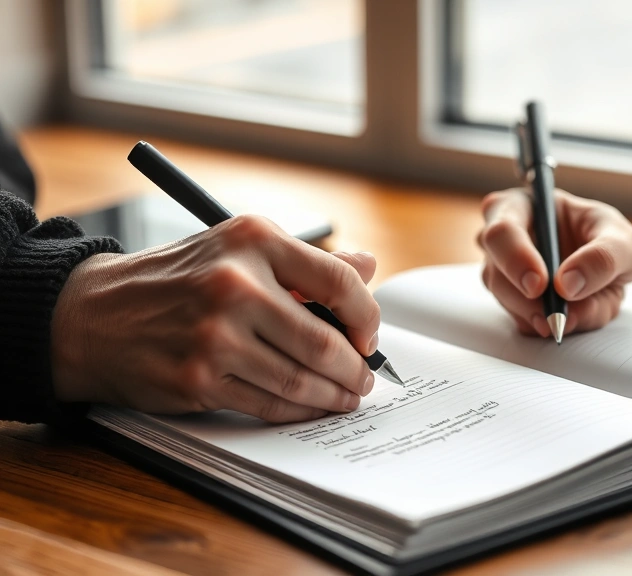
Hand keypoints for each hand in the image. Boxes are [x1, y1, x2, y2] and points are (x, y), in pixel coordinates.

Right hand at [50, 215, 380, 422]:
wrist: (92, 314)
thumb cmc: (177, 281)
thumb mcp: (238, 248)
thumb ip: (306, 262)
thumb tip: (369, 266)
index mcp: (254, 241)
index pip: (339, 280)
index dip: (367, 316)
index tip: (369, 336)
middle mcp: (235, 285)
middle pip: (324, 341)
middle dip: (355, 368)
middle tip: (365, 378)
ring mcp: (215, 336)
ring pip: (300, 380)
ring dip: (333, 396)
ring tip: (346, 396)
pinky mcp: (198, 379)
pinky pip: (269, 405)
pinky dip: (299, 411)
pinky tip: (311, 407)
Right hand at [477, 189, 631, 336]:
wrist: (612, 270)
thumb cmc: (611, 240)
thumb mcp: (624, 242)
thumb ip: (603, 257)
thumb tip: (567, 285)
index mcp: (518, 208)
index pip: (501, 232)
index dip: (516, 259)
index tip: (540, 284)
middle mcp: (502, 242)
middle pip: (496, 275)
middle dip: (528, 301)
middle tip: (556, 317)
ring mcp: (504, 276)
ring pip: (510, 305)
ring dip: (550, 315)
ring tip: (586, 309)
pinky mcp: (513, 305)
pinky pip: (525, 324)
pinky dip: (556, 325)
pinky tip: (578, 314)